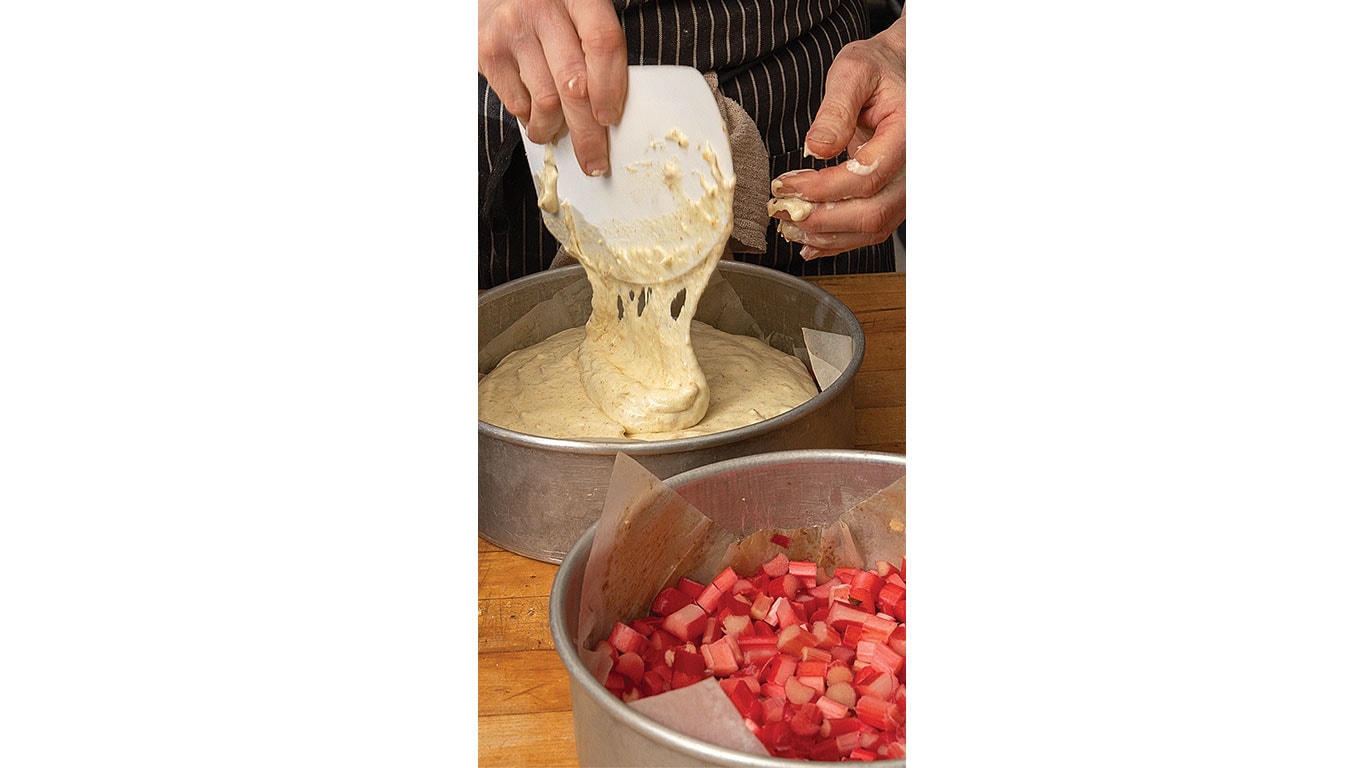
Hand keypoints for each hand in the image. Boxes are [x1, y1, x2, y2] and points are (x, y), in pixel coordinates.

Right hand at [478, 0, 627, 175]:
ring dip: (554, 129)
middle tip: (594, 159)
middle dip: (587, 132)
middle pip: (574, 83)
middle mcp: (543, 9)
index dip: (611, 87)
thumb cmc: (547, 7)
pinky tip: (534, 114)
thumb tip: (609, 110)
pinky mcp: (488, 52)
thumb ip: (593, 46)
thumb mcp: (576, 11)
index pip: (602, 43)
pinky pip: (517, 103)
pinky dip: (530, 119)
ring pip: (546, 101)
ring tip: (554, 131)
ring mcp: (512, 30)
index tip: (610, 118)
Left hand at [768, 16, 905, 259]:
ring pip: (873, 228)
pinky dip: (839, 240)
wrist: (900, 74)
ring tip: (788, 226)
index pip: (866, 175)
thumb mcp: (853, 72)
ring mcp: (909, 187)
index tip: (785, 184)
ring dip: (826, 235)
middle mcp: (915, 167)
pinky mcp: (897, 197)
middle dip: (820, 218)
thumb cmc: (878, 70)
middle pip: (872, 212)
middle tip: (780, 209)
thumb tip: (817, 147)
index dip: (822, 188)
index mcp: (909, 133)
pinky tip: (810, 241)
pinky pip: (874, 229)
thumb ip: (835, 110)